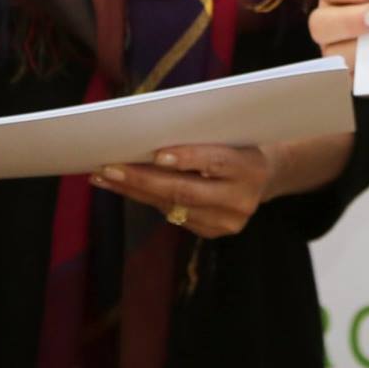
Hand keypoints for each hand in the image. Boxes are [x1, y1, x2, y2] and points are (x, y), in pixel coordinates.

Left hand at [89, 144, 276, 238]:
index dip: (188, 158)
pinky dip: (147, 200)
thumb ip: (202, 138)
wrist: (263, 175)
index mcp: (252, 168)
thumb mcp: (231, 135)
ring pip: (174, 206)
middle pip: (187, 191)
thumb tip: (151, 139)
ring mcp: (228, 221)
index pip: (218, 162)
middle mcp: (242, 199)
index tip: (156, 154)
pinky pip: (173, 216)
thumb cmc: (238, 143)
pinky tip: (125, 188)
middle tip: (110, 167)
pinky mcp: (214, 232)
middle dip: (143, 179)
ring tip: (106, 176)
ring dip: (135, 191)